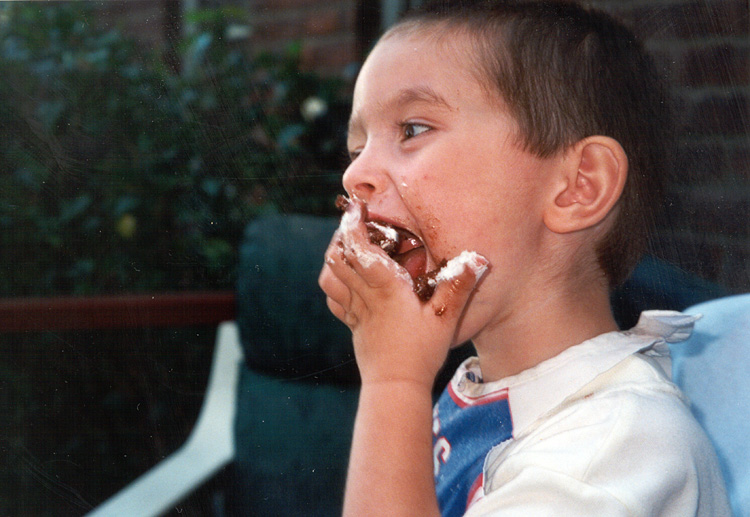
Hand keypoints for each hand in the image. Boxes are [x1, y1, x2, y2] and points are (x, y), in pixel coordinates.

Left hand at [319, 200, 486, 388]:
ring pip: (331, 276)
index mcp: (385, 288)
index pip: (360, 248)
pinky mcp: (353, 325)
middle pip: (338, 258)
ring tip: (348, 246)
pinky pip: (334, 298)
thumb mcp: (447, 318)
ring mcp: (355, 311)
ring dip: (335, 256)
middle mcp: (365, 296)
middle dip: (341, 235)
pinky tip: (347, 280)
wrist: (395, 386)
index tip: (356, 207)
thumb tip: (477, 257)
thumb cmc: (421, 352)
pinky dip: (335, 282)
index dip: (353, 224)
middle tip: (354, 222)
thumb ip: (459, 286)